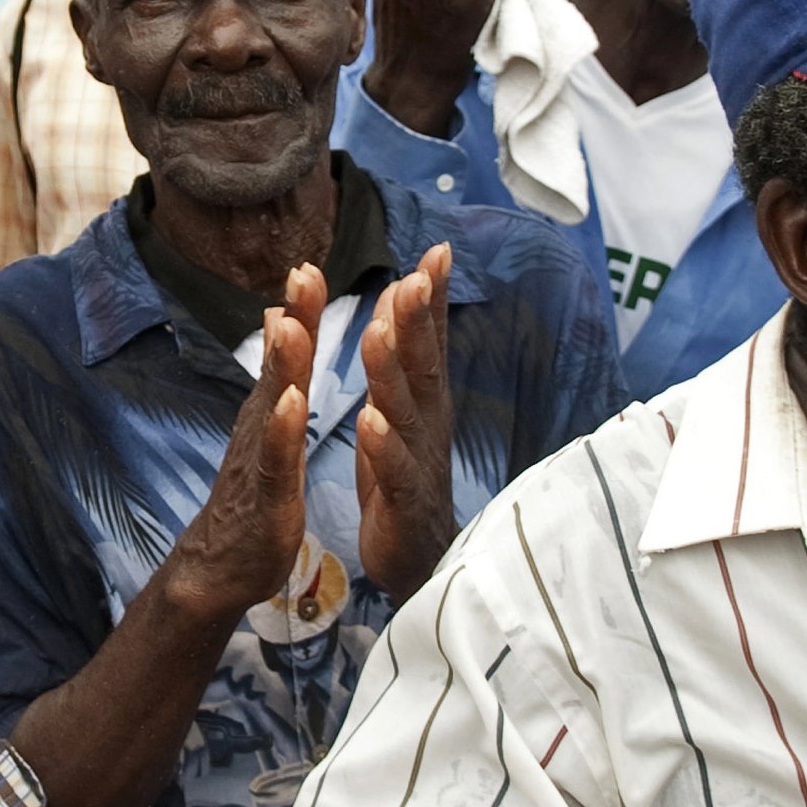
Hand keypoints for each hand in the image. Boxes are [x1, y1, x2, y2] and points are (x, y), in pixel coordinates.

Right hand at [164, 267, 322, 623]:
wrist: (221, 564)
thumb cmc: (253, 494)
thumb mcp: (270, 427)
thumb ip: (279, 374)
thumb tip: (281, 315)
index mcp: (271, 408)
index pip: (291, 350)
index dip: (302, 308)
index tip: (311, 262)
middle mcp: (261, 423)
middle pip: (280, 363)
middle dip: (294, 317)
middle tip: (303, 271)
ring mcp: (260, 457)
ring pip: (273, 404)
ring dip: (283, 364)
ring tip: (292, 325)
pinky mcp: (267, 494)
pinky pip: (275, 458)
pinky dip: (282, 429)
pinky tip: (291, 404)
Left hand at [357, 243, 454, 598]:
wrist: (419, 557)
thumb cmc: (405, 474)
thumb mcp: (405, 407)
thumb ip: (406, 353)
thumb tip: (404, 291)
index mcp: (425, 399)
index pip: (431, 339)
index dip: (434, 297)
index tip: (437, 249)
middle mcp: (428, 423)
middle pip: (423, 364)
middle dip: (420, 320)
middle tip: (415, 276)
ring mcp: (417, 461)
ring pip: (405, 410)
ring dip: (392, 370)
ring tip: (380, 331)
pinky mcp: (402, 501)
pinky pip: (391, 470)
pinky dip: (382, 445)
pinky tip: (369, 420)